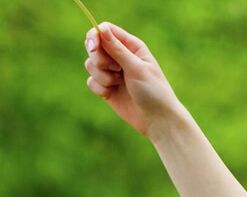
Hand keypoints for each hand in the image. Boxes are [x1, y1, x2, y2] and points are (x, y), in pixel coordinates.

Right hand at [84, 22, 184, 138]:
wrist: (156, 118)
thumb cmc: (152, 90)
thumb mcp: (135, 67)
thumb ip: (117, 49)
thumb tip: (101, 29)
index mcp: (131, 45)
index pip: (106, 30)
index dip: (95, 36)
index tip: (94, 48)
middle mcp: (119, 56)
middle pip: (94, 46)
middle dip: (99, 59)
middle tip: (114, 69)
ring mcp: (111, 72)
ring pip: (90, 65)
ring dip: (101, 76)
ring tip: (117, 83)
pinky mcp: (105, 87)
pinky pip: (91, 81)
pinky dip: (99, 88)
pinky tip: (112, 94)